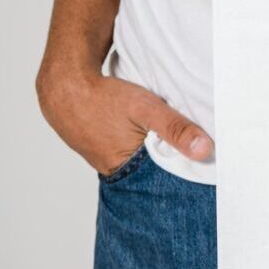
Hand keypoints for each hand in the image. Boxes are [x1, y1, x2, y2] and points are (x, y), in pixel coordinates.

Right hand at [37, 67, 213, 175]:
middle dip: (172, 167)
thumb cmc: (104, 96)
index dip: (184, 176)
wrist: (64, 84)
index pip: (164, 183)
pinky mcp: (101, 147)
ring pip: (140, 163)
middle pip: (152, 175)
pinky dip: (140, 146)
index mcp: (125, 169)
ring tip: (177, 146)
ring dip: (156, 155)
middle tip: (196, 158)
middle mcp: (114, 170)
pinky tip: (149, 136)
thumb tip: (205, 151)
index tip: (205, 172)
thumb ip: (176, 128)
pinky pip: (128, 152)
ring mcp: (104, 159)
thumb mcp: (147, 109)